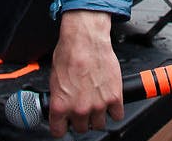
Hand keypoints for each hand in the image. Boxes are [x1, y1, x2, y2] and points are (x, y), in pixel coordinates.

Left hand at [48, 11, 123, 136]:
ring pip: (99, 124)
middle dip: (81, 119)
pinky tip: (110, 101)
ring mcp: (98, 105)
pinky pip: (117, 115)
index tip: (65, 123)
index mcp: (61, 106)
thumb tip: (62, 103)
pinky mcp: (114, 98)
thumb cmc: (69, 53)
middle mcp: (79, 109)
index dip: (62, 126)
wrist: (86, 39)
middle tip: (83, 107)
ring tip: (97, 103)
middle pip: (81, 128)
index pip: (59, 131)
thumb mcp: (55, 79)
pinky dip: (115, 110)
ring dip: (98, 116)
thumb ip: (59, 97)